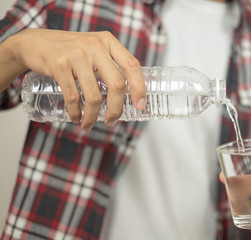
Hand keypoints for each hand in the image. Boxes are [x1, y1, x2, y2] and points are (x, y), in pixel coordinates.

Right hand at [5, 28, 145, 129]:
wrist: (34, 43)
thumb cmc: (70, 51)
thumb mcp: (94, 49)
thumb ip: (110, 65)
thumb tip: (129, 92)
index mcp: (108, 42)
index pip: (132, 66)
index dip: (139, 88)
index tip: (140, 105)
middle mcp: (95, 46)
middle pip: (116, 85)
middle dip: (116, 109)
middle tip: (112, 121)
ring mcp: (77, 54)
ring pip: (94, 95)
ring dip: (92, 116)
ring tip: (88, 124)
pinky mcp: (59, 64)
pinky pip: (73, 97)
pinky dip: (76, 112)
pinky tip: (76, 118)